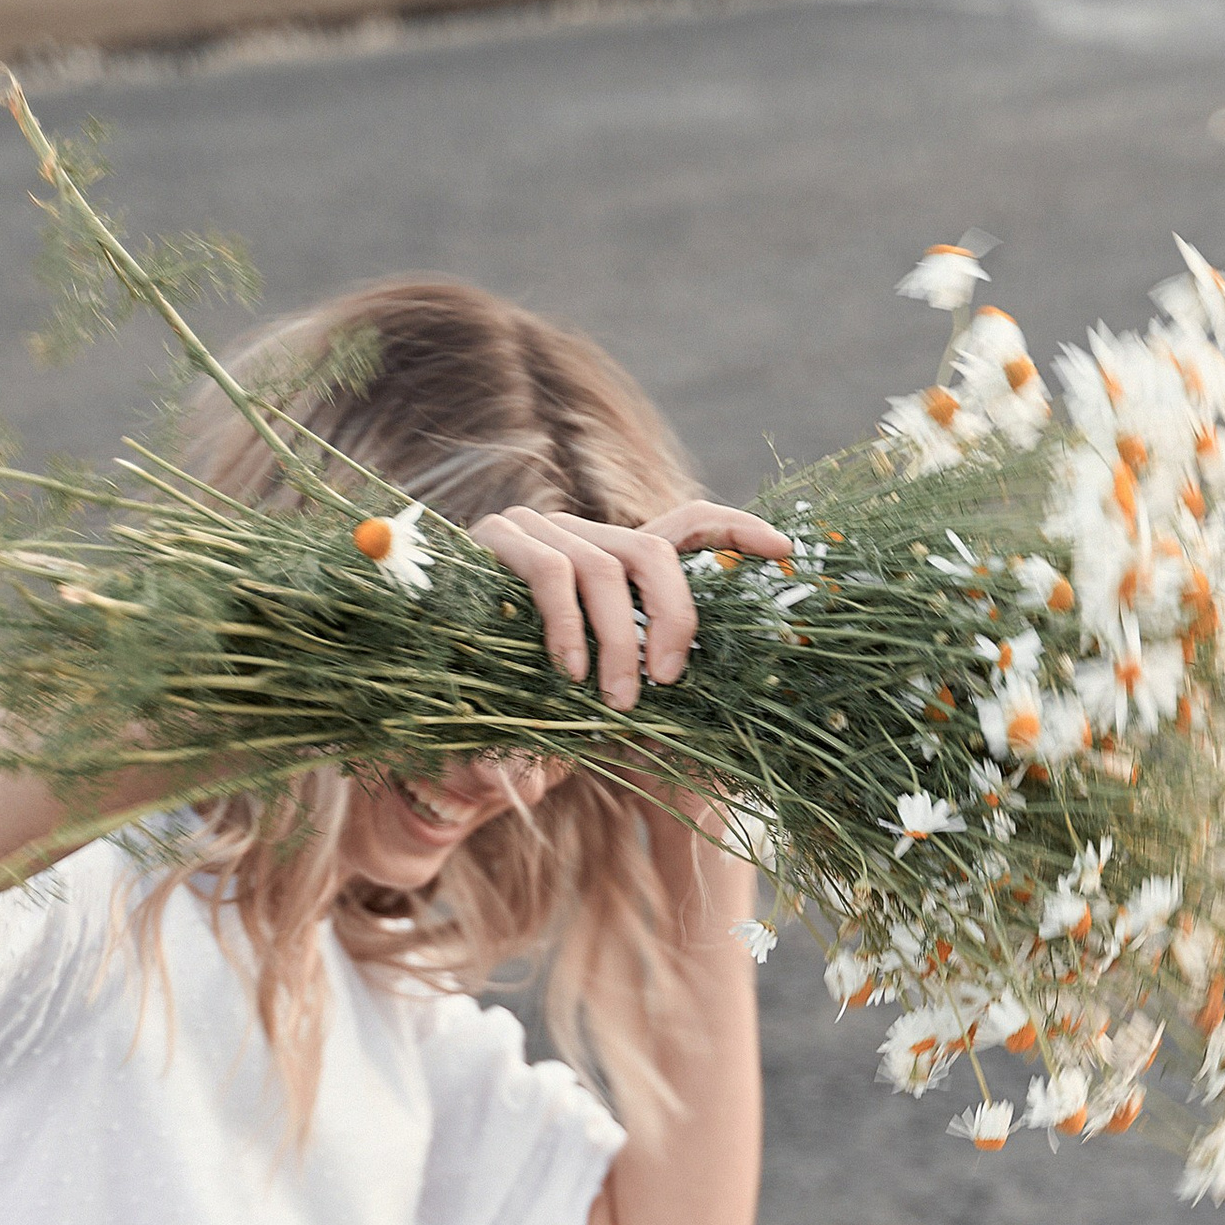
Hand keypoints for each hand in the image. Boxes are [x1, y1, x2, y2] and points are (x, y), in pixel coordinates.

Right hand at [473, 496, 793, 713]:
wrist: (439, 697)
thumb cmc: (525, 700)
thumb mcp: (599, 695)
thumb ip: (643, 683)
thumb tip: (703, 691)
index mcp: (616, 561)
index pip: (690, 523)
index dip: (738, 530)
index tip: (785, 552)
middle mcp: (584, 533)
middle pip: (657, 551)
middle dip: (676, 616)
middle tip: (670, 679)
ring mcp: (540, 528)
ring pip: (606, 568)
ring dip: (621, 641)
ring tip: (619, 701)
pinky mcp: (498, 539)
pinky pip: (553, 574)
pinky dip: (569, 627)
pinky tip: (570, 673)